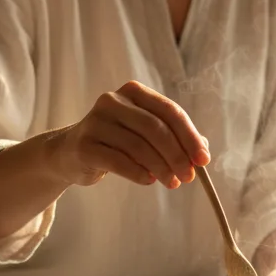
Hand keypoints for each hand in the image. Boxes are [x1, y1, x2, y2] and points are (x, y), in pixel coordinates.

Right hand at [49, 80, 209, 188]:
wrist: (71, 153)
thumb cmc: (117, 141)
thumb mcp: (146, 134)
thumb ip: (175, 138)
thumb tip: (203, 152)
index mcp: (133, 92)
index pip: (169, 111)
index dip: (190, 136)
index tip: (204, 160)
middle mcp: (113, 101)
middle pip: (155, 128)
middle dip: (177, 155)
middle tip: (188, 176)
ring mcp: (96, 122)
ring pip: (138, 146)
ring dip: (161, 168)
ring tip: (171, 182)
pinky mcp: (85, 145)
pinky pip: (119, 161)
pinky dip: (139, 173)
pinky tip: (149, 180)